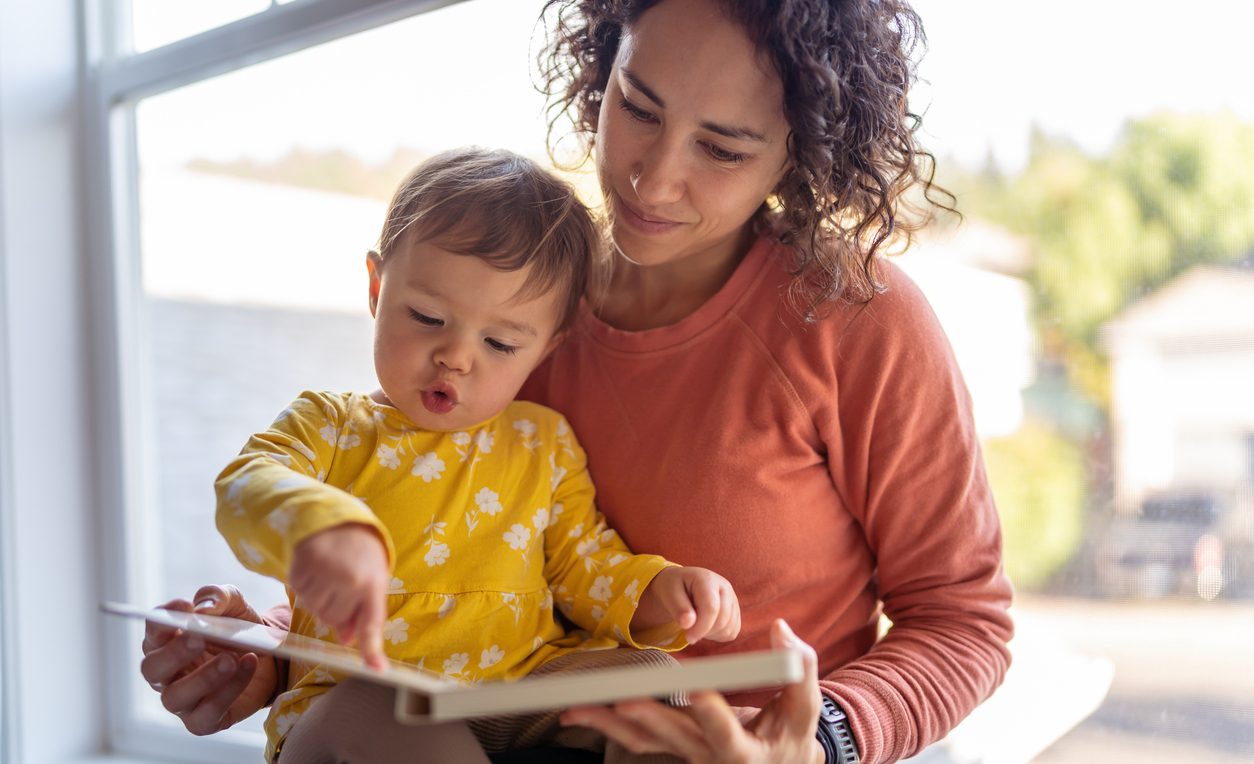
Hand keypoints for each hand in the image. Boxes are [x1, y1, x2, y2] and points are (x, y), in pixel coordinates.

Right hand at [139, 585, 278, 734]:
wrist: (271, 658)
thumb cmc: (240, 630)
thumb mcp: (235, 605)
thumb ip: (218, 597)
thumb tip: (203, 607)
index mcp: (167, 642)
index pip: (153, 631)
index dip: (163, 620)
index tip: (184, 606)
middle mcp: (167, 674)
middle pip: (152, 668)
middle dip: (174, 653)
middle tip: (199, 638)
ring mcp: (183, 700)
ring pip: (175, 697)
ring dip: (203, 677)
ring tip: (230, 659)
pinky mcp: (203, 721)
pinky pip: (206, 714)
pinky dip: (228, 691)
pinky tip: (247, 666)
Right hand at [290, 522, 389, 668]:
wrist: (338, 519)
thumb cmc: (360, 554)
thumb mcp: (371, 578)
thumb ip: (363, 611)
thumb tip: (347, 640)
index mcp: (373, 582)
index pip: (372, 622)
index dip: (373, 649)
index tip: (377, 670)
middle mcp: (349, 579)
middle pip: (333, 619)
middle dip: (336, 608)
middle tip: (342, 584)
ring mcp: (324, 573)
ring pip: (315, 609)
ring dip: (320, 598)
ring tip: (330, 574)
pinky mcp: (301, 567)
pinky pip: (299, 594)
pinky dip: (305, 586)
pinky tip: (316, 569)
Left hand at [561, 619, 824, 762]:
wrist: (778, 760)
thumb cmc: (793, 731)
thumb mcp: (805, 705)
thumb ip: (799, 667)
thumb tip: (781, 630)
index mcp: (745, 751)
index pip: (726, 733)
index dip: (712, 714)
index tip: (697, 693)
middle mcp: (709, 757)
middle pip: (673, 737)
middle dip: (647, 718)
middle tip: (623, 700)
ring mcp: (686, 753)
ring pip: (644, 741)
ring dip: (608, 725)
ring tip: (577, 710)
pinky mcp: (671, 746)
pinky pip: (634, 738)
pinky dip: (605, 725)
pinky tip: (578, 714)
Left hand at [632, 566, 740, 643]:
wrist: (682, 586)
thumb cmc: (674, 588)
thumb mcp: (669, 593)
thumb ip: (678, 608)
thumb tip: (688, 623)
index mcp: (707, 579)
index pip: (711, 608)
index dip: (700, 627)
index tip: (688, 638)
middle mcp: (724, 587)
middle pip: (722, 620)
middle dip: (704, 632)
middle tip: (688, 631)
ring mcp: (732, 599)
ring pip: (728, 628)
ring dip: (710, 634)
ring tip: (695, 624)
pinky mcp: (735, 612)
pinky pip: (731, 632)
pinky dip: (717, 635)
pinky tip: (705, 626)